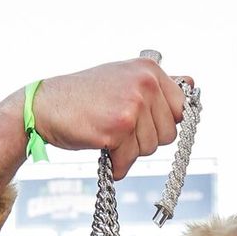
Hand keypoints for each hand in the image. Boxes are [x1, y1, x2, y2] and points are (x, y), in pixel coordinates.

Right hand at [31, 57, 191, 180]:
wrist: (44, 105)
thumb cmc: (84, 96)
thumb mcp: (123, 78)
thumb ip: (157, 84)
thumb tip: (192, 83)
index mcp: (149, 70)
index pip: (182, 108)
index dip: (163, 122)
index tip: (143, 123)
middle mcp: (145, 83)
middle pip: (168, 133)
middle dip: (145, 139)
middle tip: (119, 128)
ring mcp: (133, 105)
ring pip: (150, 148)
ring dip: (129, 151)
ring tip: (107, 134)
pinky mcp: (118, 128)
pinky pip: (130, 160)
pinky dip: (117, 165)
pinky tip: (103, 150)